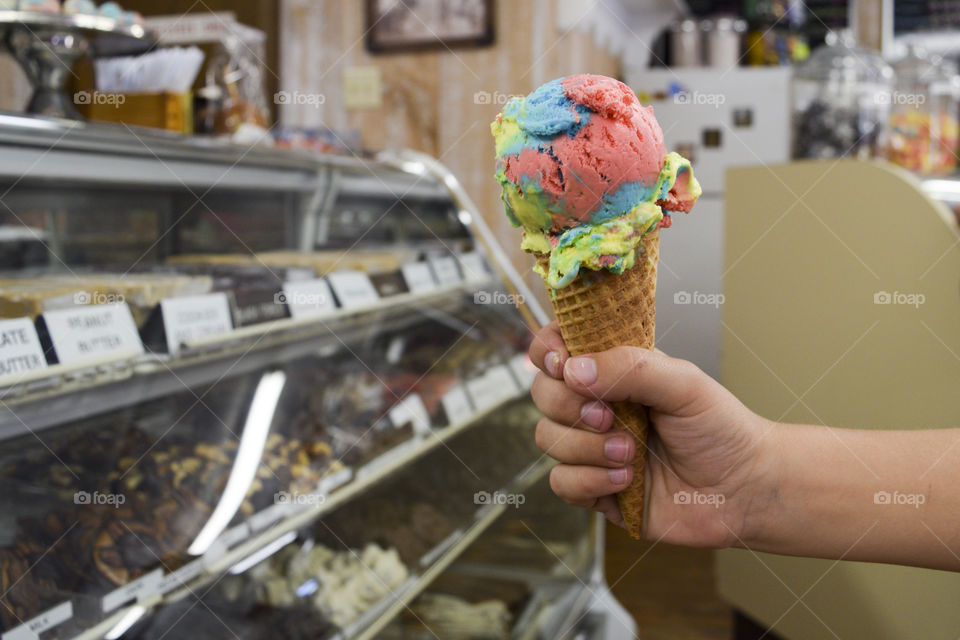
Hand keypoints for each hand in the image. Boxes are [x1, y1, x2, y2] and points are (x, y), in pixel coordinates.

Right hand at [528, 322, 774, 547]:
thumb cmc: (721, 429)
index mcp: (614, 370)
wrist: (744, 489)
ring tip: (630, 453)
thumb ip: (630, 368)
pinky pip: (561, 482)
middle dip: (569, 405)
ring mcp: (591, 448)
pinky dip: (590, 480)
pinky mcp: (594, 489)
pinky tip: (627, 480)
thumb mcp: (684, 383)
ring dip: (586, 447)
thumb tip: (574, 371)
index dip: (547, 351)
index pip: (557, 348)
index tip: (562, 362)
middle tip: (610, 417)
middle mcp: (596, 405)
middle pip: (543, 393)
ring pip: (547, 438)